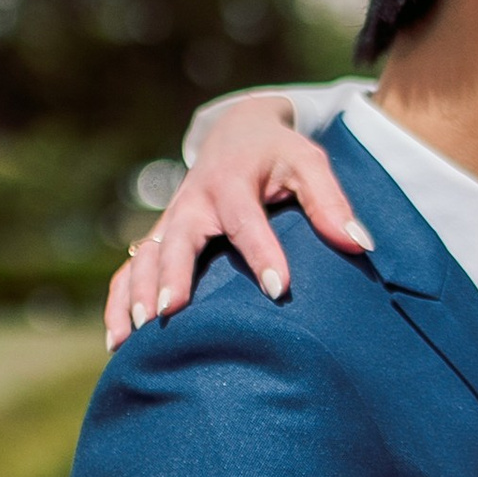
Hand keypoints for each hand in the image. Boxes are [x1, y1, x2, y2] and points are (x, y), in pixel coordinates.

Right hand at [104, 94, 377, 345]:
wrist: (236, 134)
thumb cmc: (279, 156)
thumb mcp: (309, 164)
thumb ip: (332, 202)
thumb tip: (360, 244)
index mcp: (231, 182)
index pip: (246, 220)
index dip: (262, 253)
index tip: (278, 290)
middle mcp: (192, 201)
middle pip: (177, 239)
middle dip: (172, 276)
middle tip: (170, 314)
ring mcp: (170, 221)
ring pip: (145, 258)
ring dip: (137, 295)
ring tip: (135, 336)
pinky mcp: (159, 238)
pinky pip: (129, 270)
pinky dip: (119, 301)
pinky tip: (118, 342)